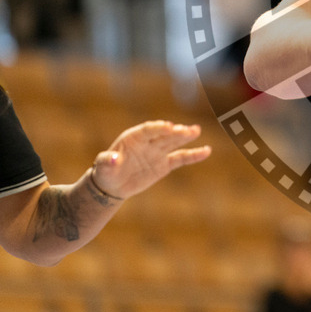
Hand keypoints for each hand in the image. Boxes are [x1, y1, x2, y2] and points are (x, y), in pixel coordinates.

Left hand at [91, 121, 211, 199]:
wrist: (113, 185)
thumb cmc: (106, 172)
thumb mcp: (103, 167)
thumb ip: (107, 161)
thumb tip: (112, 159)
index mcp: (133, 138)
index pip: (148, 130)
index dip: (158, 128)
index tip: (169, 126)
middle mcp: (148, 142)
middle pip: (164, 135)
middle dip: (176, 132)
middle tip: (188, 130)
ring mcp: (158, 152)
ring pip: (174, 142)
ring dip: (185, 136)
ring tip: (196, 131)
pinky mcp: (165, 164)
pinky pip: (181, 158)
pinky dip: (193, 155)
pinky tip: (206, 151)